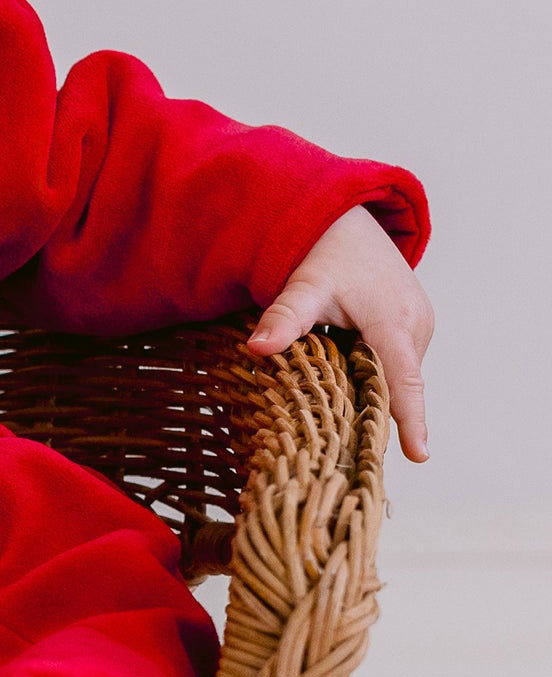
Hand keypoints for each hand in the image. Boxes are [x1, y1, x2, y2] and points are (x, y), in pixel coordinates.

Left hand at [247, 205, 433, 461]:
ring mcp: (418, 325)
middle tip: (344, 446)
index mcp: (393, 321)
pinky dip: (373, 373)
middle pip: (397, 384)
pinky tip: (345, 382)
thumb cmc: (326, 251)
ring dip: (372, 392)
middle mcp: (415, 326)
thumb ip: (284, 318)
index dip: (410, 419)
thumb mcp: (304, 284)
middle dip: (376, 414)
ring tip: (338, 418)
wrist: (347, 219)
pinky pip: (394, 361)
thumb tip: (256, 348)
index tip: (419, 456)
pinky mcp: (411, 325)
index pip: (403, 380)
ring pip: (395, 374)